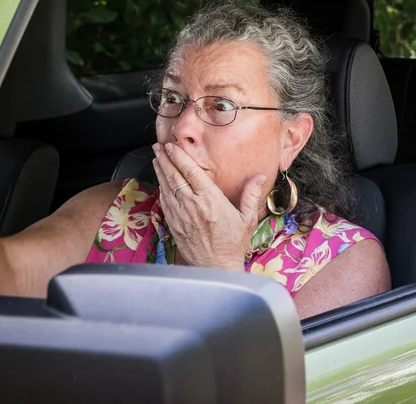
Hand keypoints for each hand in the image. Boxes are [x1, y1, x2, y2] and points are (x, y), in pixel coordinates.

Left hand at [152, 142, 266, 269]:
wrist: (216, 268)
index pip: (191, 172)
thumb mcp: (247, 218)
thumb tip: (259, 176)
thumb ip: (251, 195)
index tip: (172, 146)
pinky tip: (160, 181)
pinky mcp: (174, 224)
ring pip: (166, 187)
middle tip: (159, 147)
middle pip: (174, 176)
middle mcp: (193, 206)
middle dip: (165, 159)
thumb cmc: (233, 244)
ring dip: (160, 171)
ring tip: (156, 158)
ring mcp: (181, 215)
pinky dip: (161, 189)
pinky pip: (165, 202)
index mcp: (211, 200)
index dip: (179, 157)